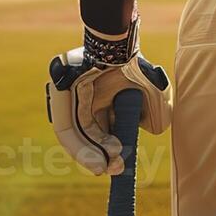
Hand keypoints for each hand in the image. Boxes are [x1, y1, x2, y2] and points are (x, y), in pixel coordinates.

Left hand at [46, 25, 170, 175]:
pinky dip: (78, 147)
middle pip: (88, 137)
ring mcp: (69, 99)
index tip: (120, 164)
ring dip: (90, 156)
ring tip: (105, 169)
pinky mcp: (58, 97)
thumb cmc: (137, 67)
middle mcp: (84, 102)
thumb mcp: (154, 95)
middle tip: (114, 170)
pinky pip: (65, 129)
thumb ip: (157, 114)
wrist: (119, 45)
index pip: (101, 132)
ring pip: (77, 137)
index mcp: (102, 100)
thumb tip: (153, 129)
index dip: (110, 151)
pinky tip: (94, 160)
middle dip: (101, 156)